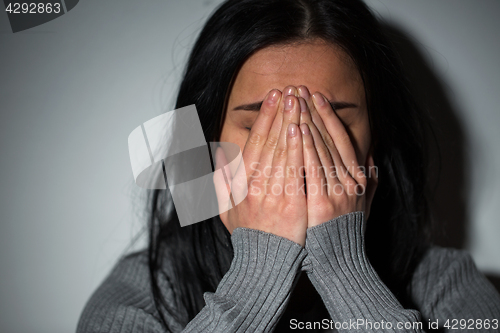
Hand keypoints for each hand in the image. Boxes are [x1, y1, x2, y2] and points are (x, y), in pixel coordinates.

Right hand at [213, 88, 307, 245]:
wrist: (264, 262)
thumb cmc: (247, 234)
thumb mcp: (225, 208)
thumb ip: (220, 180)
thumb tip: (218, 154)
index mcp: (241, 183)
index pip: (254, 142)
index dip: (264, 118)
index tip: (273, 98)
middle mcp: (255, 184)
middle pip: (269, 141)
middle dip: (280, 113)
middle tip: (289, 89)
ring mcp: (273, 193)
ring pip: (282, 151)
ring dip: (291, 122)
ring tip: (299, 100)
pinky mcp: (291, 203)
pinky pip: (295, 170)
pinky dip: (298, 148)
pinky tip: (303, 129)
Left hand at [296, 86, 377, 227]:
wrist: (339, 261)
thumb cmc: (343, 231)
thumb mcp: (363, 203)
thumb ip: (368, 178)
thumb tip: (371, 154)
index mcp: (357, 177)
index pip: (342, 138)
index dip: (329, 115)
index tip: (316, 96)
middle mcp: (350, 180)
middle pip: (330, 138)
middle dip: (313, 111)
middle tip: (300, 88)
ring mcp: (338, 190)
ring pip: (321, 148)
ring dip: (308, 121)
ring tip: (296, 99)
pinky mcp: (324, 203)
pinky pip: (313, 168)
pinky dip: (306, 147)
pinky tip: (297, 128)